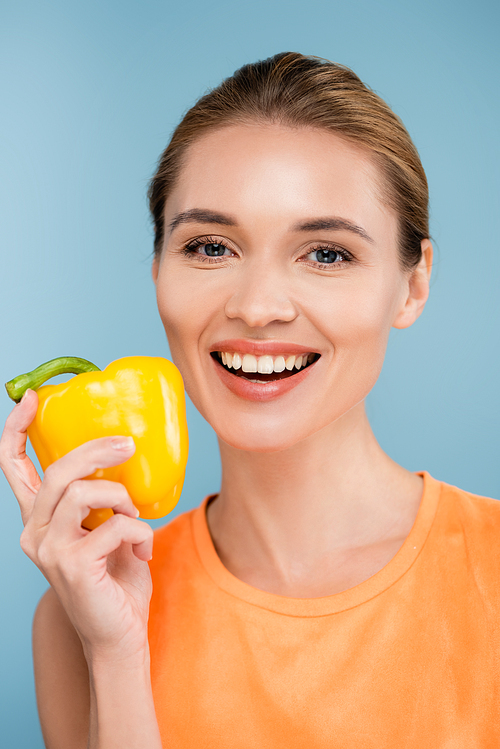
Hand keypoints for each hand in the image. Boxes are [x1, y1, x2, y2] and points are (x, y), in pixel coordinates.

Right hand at [0, 389, 153, 663]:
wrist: (119, 634)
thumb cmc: (115, 577)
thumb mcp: (105, 527)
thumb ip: (102, 498)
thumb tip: (125, 454)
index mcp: (38, 518)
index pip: (14, 467)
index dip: (17, 429)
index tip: (33, 397)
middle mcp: (33, 531)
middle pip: (57, 472)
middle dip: (96, 451)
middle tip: (128, 445)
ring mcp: (49, 549)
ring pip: (82, 493)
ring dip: (121, 497)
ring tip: (135, 513)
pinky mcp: (72, 565)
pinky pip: (115, 525)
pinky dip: (139, 530)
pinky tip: (143, 548)